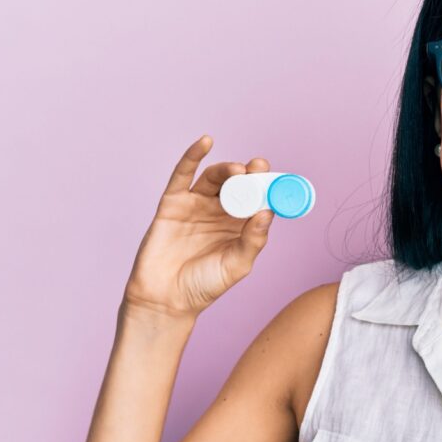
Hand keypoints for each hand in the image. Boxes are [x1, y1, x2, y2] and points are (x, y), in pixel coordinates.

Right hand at [121, 135, 275, 319]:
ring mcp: (197, 205)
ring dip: (228, 169)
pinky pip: (183, 175)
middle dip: (250, 175)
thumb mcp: (237, 265)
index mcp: (240, 226)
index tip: (275, 179)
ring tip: (239, 171)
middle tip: (259, 169)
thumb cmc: (204, 286)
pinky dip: (193, 156)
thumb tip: (266, 212)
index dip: (267, 187)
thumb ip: (253, 239)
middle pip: (239, 184)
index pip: (257, 199)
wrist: (166, 299)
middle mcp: (221, 212)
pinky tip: (205, 142)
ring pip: (215, 178)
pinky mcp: (173, 203)